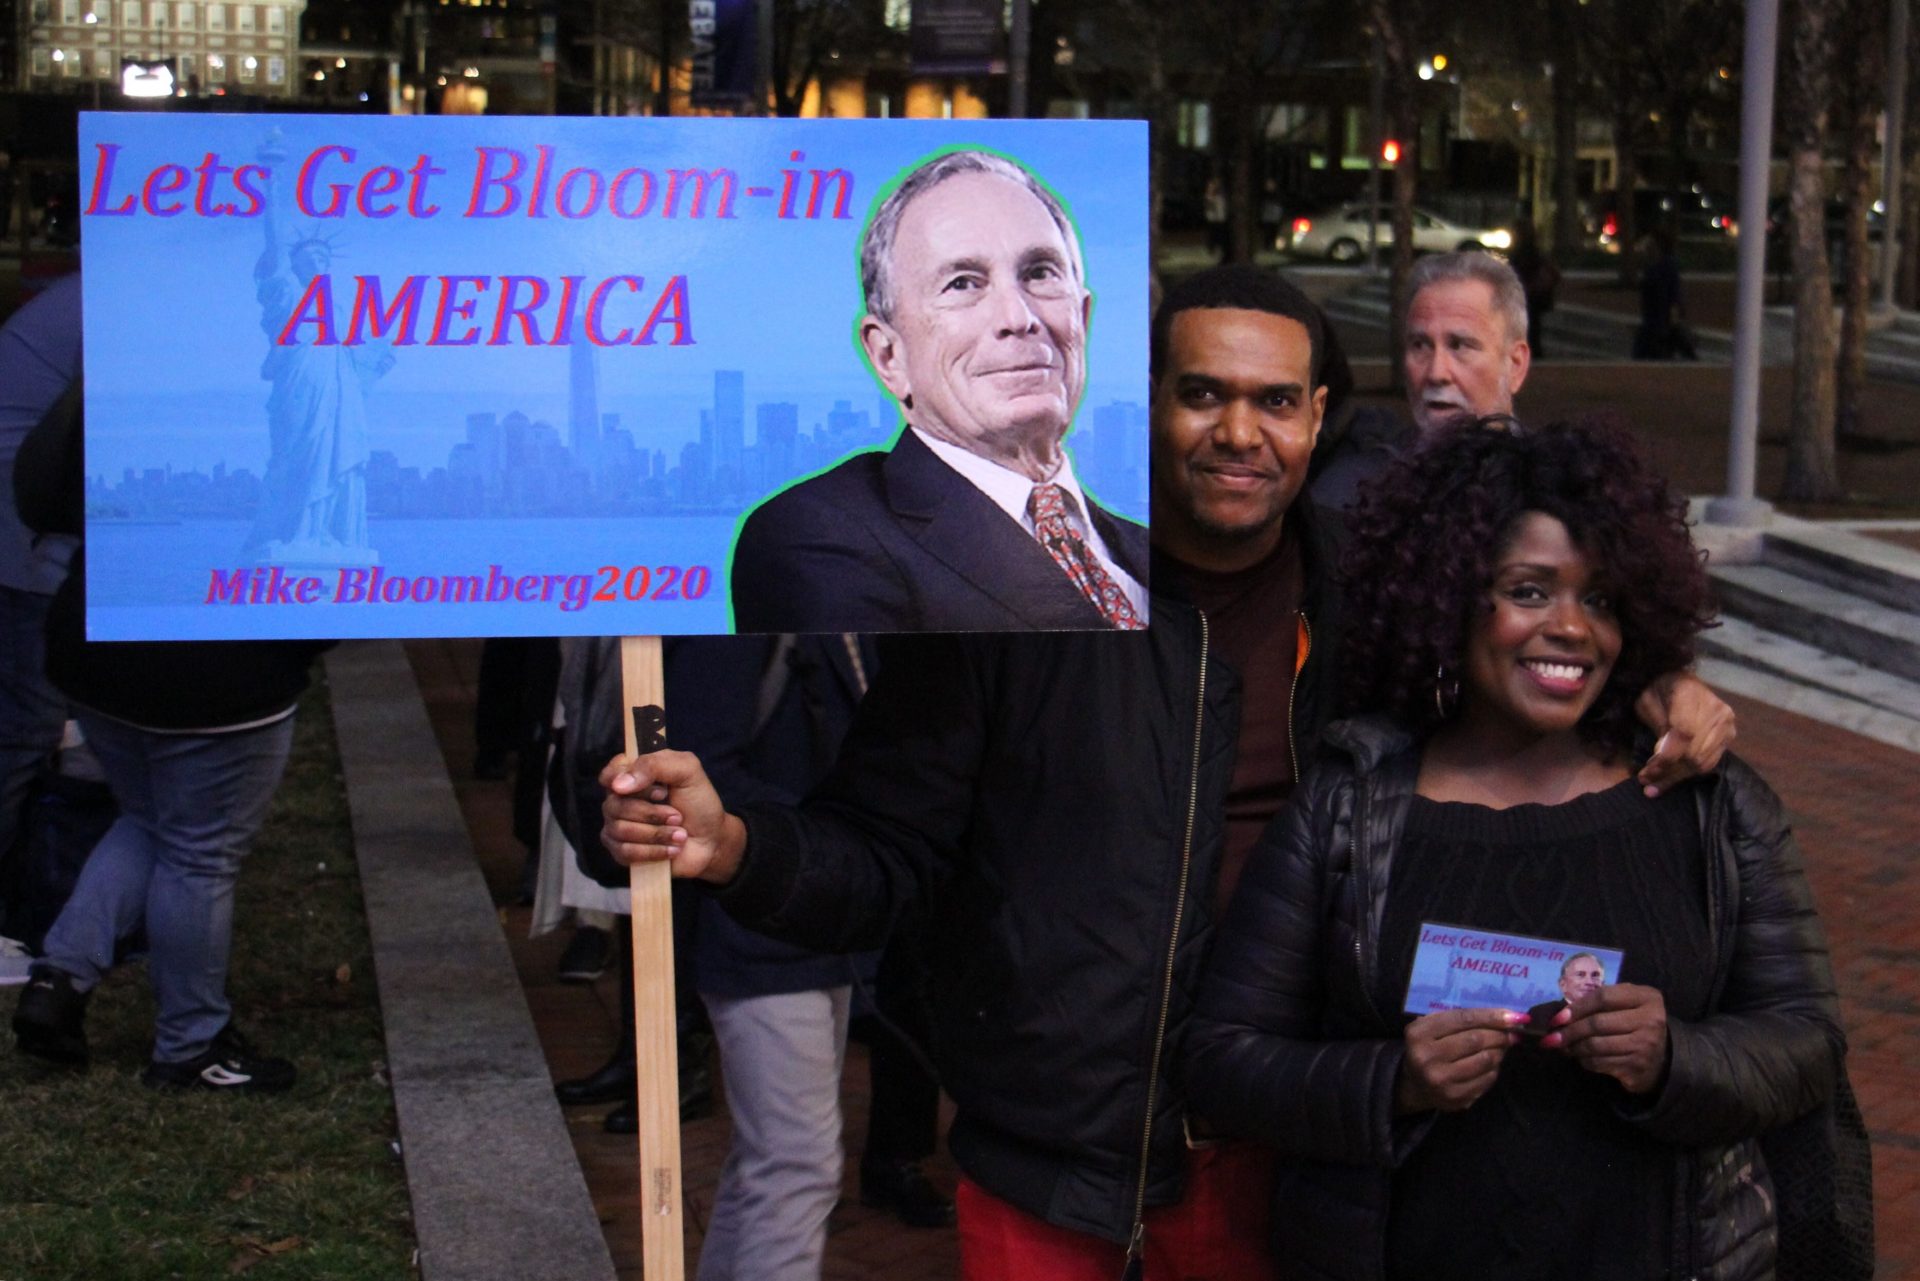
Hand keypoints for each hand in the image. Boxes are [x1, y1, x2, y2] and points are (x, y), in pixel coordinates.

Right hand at [598, 750, 745, 883]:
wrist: (711, 839)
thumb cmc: (698, 803)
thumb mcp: (687, 771)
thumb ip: (654, 765)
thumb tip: (618, 785)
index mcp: (633, 775)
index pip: (609, 775)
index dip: (628, 784)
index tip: (660, 791)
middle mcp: (620, 799)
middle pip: (614, 804)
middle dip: (652, 813)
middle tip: (677, 815)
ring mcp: (617, 826)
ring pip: (620, 829)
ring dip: (657, 833)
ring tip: (679, 834)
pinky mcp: (622, 851)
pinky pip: (625, 852)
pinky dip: (653, 851)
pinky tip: (671, 849)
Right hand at [1396, 1007, 1524, 1113]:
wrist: (1415, 1084)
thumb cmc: (1429, 1047)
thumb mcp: (1433, 1027)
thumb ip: (1462, 1019)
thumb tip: (1507, 1019)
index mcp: (1419, 1033)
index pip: (1463, 1019)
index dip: (1491, 1016)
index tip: (1514, 1016)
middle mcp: (1426, 1057)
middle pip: (1476, 1039)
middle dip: (1499, 1035)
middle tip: (1510, 1034)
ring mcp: (1441, 1080)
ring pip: (1485, 1060)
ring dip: (1499, 1052)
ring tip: (1499, 1048)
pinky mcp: (1455, 1098)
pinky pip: (1487, 1079)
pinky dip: (1494, 1069)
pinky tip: (1490, 1065)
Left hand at [1543, 984, 1669, 1094]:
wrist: (1661, 1059)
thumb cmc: (1635, 1025)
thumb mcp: (1626, 1005)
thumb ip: (1601, 1001)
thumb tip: (1561, 1013)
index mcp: (1647, 998)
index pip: (1603, 997)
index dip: (1576, 1007)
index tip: (1557, 1018)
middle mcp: (1650, 1020)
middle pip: (1597, 1023)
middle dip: (1569, 1031)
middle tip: (1551, 1038)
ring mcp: (1645, 1045)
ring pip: (1596, 1045)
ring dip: (1574, 1047)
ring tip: (1563, 1047)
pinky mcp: (1637, 1067)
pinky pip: (1600, 1063)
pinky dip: (1585, 1061)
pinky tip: (1580, 1057)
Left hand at [1635, 671, 1734, 796]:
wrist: (1679, 680)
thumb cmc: (1657, 688)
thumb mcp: (1646, 702)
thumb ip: (1657, 727)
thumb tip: (1662, 756)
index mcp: (1690, 694)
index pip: (1683, 735)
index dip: (1665, 759)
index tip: (1645, 774)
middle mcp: (1716, 709)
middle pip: (1694, 753)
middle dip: (1667, 772)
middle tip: (1646, 783)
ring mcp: (1727, 723)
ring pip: (1702, 761)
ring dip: (1677, 777)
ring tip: (1655, 785)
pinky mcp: (1730, 733)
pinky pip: (1710, 761)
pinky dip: (1689, 772)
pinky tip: (1672, 777)